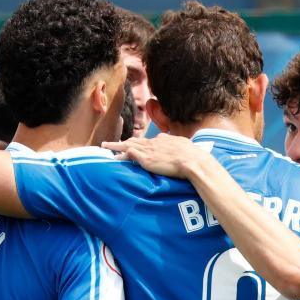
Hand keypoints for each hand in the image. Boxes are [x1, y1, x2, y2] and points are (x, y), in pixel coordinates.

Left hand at [101, 134, 216, 179]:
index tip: (133, 145)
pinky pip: (129, 155)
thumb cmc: (193, 156)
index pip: (147, 141)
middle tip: (110, 143)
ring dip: (116, 146)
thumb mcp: (185, 147)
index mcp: (163, 139)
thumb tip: (182, 148)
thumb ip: (179, 146)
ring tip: (105, 146)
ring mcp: (149, 150)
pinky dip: (121, 155)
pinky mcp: (146, 159)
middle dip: (122, 142)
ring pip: (128, 145)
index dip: (138, 143)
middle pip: (134, 140)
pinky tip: (114, 157)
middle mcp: (154, 142)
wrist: (193, 160)